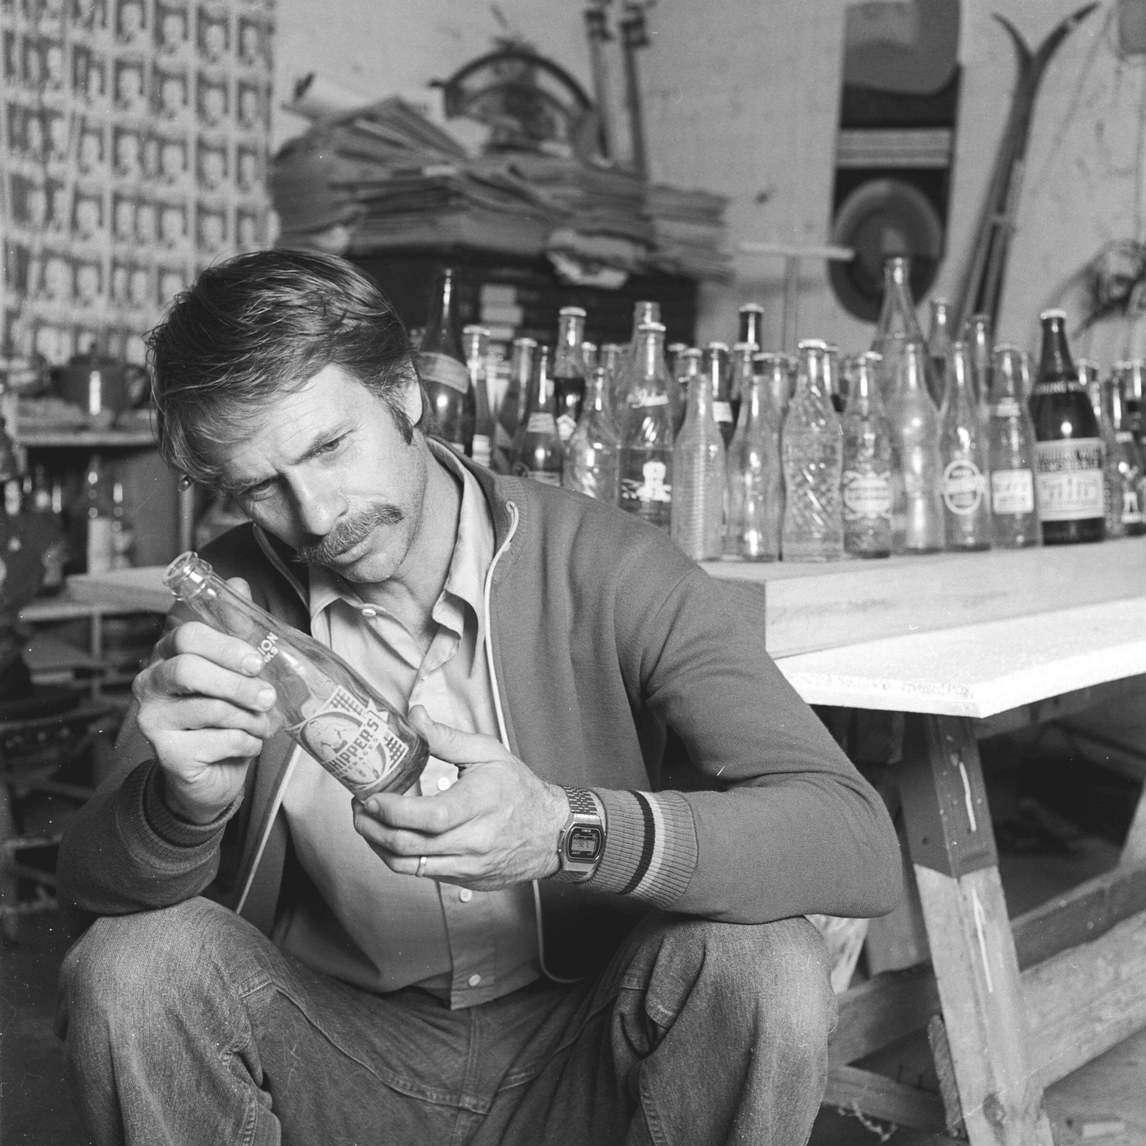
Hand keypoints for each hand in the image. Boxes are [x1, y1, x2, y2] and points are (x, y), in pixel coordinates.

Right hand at [133, 578, 279, 824]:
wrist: (213, 771)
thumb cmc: (224, 710)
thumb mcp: (233, 667)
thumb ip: (234, 627)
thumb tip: (237, 582)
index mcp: (167, 653)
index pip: (186, 636)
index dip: (225, 645)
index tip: (256, 661)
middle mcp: (150, 682)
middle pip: (188, 669)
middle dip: (237, 683)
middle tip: (267, 696)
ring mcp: (152, 718)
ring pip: (208, 708)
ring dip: (249, 717)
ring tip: (264, 723)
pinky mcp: (166, 753)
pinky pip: (216, 741)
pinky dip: (245, 742)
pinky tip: (250, 742)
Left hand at [352, 706, 568, 889]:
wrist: (550, 833)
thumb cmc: (520, 790)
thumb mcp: (488, 753)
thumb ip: (446, 738)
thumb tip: (414, 716)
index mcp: (479, 805)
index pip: (428, 817)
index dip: (391, 810)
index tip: (370, 795)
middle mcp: (472, 841)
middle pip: (408, 845)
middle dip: (371, 827)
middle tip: (359, 807)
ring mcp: (467, 865)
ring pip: (407, 866)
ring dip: (378, 845)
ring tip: (367, 823)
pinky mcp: (463, 880)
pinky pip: (420, 873)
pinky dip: (398, 857)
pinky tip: (391, 838)